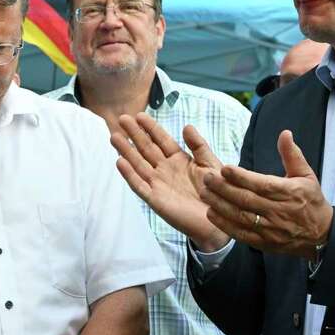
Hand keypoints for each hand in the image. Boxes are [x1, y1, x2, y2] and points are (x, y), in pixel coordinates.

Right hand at [111, 113, 229, 250]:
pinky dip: (129, 174)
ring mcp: (158, 184)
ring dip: (126, 151)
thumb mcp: (210, 164)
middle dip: (134, 134)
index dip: (150, 128)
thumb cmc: (217, 192)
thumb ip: (199, 145)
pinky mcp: (155, 200)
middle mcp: (165, 170)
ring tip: (114, 137)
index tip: (140, 115)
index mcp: (178, 159)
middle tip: (122, 118)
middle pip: (146, 149)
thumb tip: (186, 126)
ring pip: (138, 164)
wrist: (219, 219)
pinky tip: (120, 162)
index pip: (161, 140)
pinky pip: (139, 185)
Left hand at [201, 130, 332, 258]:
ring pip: (241, 216)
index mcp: (289, 193)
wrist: (321, 235)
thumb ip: (292, 154)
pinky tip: (211, 213)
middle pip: (247, 200)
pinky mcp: (264, 242)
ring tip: (204, 193)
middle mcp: (278, 211)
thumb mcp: (306, 175)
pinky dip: (225, 224)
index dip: (242, 177)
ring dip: (220, 205)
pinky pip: (241, 233)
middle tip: (206, 178)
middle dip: (224, 188)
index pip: (261, 184)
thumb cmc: (311, 200)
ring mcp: (270, 229)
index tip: (225, 168)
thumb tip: (285, 133)